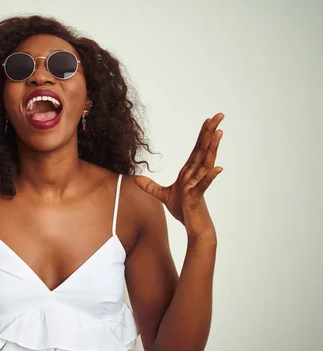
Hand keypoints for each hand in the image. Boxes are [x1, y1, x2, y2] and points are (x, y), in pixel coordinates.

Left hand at [135, 113, 223, 232]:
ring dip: (212, 149)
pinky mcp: (197, 197)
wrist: (194, 228)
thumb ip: (150, 186)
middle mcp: (196, 175)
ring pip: (206, 163)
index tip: (207, 120)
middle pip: (204, 150)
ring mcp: (198, 185)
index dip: (202, 134)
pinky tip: (217, 168)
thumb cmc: (184, 210)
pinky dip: (210, 177)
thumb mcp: (163, 195)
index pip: (196, 149)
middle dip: (210, 133)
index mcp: (189, 172)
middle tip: (219, 116)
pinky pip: (204, 186)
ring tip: (219, 134)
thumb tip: (136, 178)